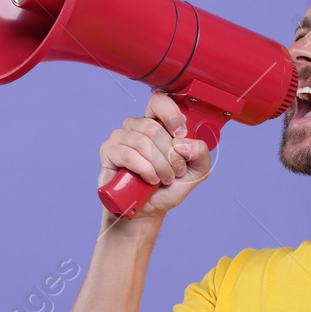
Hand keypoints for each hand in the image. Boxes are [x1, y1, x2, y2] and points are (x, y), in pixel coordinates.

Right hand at [98, 91, 211, 223]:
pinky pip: (128, 154)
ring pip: (142, 141)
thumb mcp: (196, 172)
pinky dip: (144, 169)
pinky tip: (149, 179)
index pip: (159, 101)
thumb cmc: (167, 188)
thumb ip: (201, 154)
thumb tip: (184, 143)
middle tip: (174, 172)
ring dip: (158, 165)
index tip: (181, 135)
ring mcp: (121, 137)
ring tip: (163, 179)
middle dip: (169, 155)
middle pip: (154, 128)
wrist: (147, 210)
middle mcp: (137, 126)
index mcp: (157, 123)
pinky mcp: (109, 151)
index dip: (172, 115)